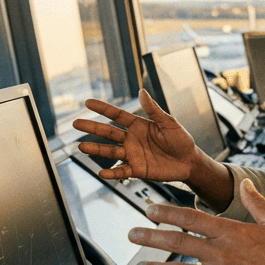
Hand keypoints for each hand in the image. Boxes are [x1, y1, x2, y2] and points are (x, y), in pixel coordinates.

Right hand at [73, 89, 200, 181]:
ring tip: (81, 147)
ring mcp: (133, 154)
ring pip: (110, 151)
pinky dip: (112, 173)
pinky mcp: (137, 170)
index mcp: (138, 125)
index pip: (116, 115)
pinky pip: (122, 171)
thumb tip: (142, 91)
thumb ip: (154, 110)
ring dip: (96, 150)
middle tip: (75, 123)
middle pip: (108, 132)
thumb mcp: (169, 123)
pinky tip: (101, 172)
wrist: (189, 162)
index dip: (102, 108)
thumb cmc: (181, 140)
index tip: (87, 102)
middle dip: (92, 128)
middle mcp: (132, 139)